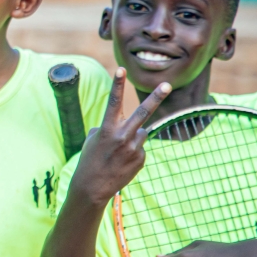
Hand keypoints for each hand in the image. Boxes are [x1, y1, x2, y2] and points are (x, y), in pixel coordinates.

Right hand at [68, 68, 169, 205]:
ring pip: (140, 133)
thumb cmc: (89, 160)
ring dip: (132, 138)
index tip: (121, 69)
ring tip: (118, 154)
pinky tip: (122, 163)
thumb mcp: (92, 140)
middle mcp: (122, 136)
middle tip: (167, 84)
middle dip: (155, 97)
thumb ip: (108, 128)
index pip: (113, 102)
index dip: (117, 84)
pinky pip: (140, 148)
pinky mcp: (141, 159)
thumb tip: (125, 126)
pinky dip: (133, 153)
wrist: (92, 188)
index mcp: (107, 129)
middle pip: (143, 112)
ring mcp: (134, 148)